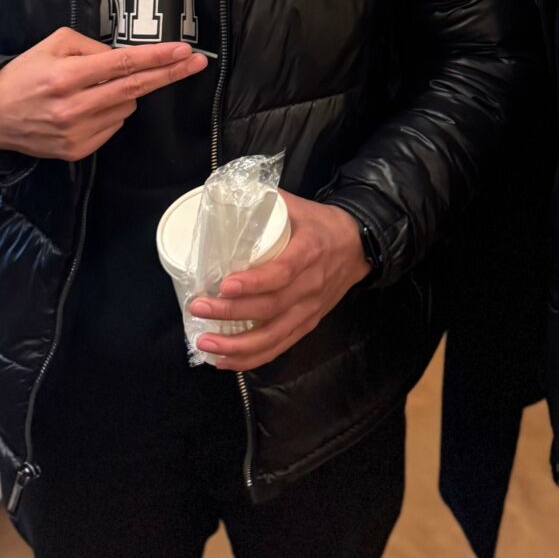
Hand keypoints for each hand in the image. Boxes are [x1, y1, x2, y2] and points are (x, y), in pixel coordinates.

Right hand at [0, 28, 207, 160]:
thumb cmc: (25, 74)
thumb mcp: (53, 45)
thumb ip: (91, 47)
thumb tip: (123, 59)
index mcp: (65, 76)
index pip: (122, 65)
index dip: (157, 58)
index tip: (184, 52)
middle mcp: (73, 107)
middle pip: (135, 89)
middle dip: (169, 74)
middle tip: (195, 62)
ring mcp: (76, 133)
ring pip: (126, 107)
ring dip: (123, 93)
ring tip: (94, 89)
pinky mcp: (77, 151)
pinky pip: (114, 126)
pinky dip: (110, 112)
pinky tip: (87, 107)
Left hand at [189, 193, 371, 371]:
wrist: (359, 246)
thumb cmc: (321, 225)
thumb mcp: (298, 206)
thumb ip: (265, 201)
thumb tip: (225, 196)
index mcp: (309, 251)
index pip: (282, 272)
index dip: (253, 283)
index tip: (224, 284)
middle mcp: (311, 285)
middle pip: (271, 307)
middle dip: (231, 312)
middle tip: (199, 308)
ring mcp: (310, 309)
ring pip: (274, 335)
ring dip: (237, 345)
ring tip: (205, 343)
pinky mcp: (309, 324)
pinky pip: (280, 346)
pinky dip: (252, 358)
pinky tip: (225, 361)